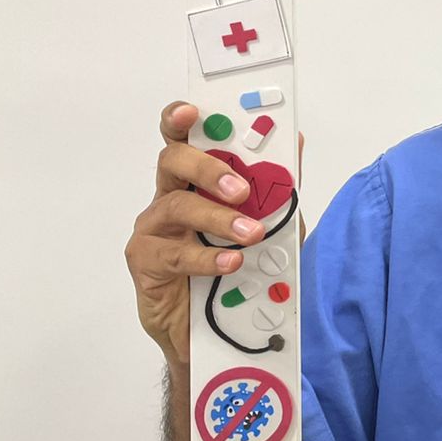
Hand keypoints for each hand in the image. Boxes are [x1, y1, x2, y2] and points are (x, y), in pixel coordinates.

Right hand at [124, 101, 266, 363]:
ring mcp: (154, 230)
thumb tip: (295, 143)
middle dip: (208, 167)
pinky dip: (207, 257)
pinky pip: (173, 254)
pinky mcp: (146, 263)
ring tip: (251, 234)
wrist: (219, 330)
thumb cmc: (238, 269)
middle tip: (241, 188)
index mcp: (195, 182)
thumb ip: (277, 188)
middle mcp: (169, 198)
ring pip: (176, 206)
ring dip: (218, 218)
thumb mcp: (269, 225)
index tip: (191, 111)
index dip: (180, 120)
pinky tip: (231, 263)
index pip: (183, 140)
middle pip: (172, 162)